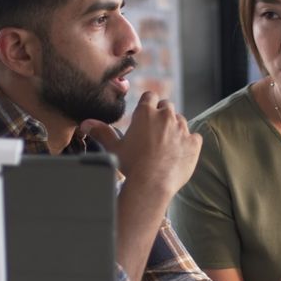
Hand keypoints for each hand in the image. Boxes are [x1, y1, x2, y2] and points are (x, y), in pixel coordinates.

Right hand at [80, 92, 201, 197]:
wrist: (151, 184)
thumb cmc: (131, 165)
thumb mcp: (114, 148)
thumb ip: (102, 132)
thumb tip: (85, 123)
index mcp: (146, 112)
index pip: (150, 96)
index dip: (148, 105)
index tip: (146, 115)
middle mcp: (166, 116)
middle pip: (167, 106)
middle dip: (162, 115)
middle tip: (155, 132)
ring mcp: (182, 128)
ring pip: (181, 120)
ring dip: (175, 128)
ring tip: (166, 145)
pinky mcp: (194, 143)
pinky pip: (195, 137)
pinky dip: (189, 143)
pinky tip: (180, 153)